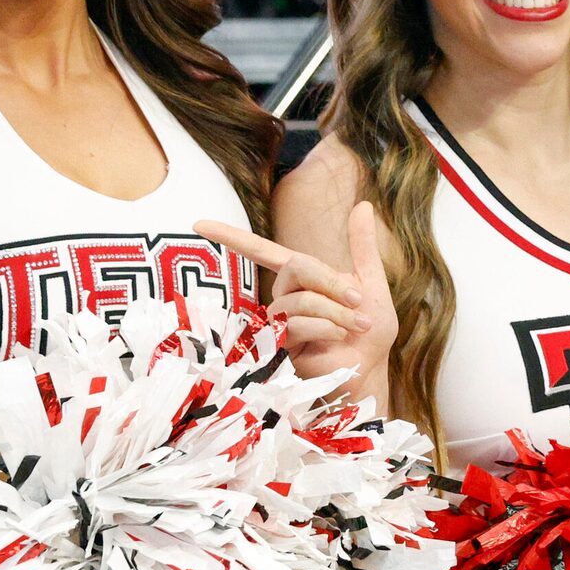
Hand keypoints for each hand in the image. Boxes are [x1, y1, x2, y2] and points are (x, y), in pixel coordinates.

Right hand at [196, 202, 395, 400]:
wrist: (370, 365)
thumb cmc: (368, 329)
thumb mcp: (370, 282)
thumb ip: (362, 246)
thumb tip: (362, 204)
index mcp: (301, 278)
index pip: (262, 251)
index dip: (231, 237)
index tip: (198, 224)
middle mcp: (284, 296)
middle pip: (296, 267)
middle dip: (331, 282)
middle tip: (357, 300)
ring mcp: (279, 321)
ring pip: (301, 299)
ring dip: (337, 312)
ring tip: (354, 326)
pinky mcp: (280, 345)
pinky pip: (298, 324)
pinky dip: (327, 328)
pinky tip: (338, 338)